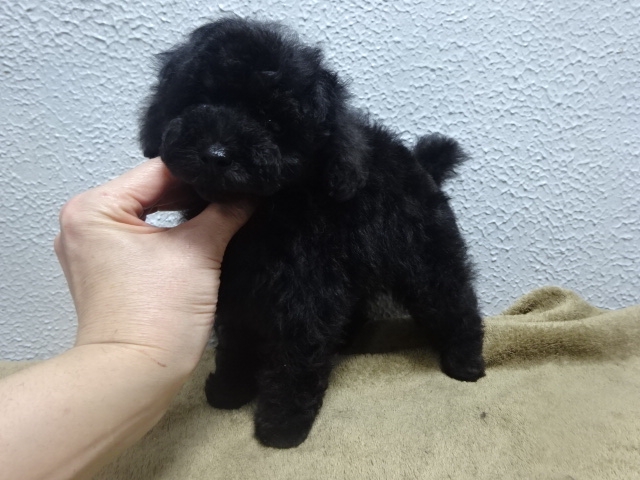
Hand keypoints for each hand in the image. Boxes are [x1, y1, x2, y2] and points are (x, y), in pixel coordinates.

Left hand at [54, 157, 253, 371]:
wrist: (136, 375)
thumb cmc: (158, 314)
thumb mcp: (199, 252)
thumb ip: (227, 212)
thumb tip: (251, 192)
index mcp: (95, 207)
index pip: (159, 171)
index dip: (203, 171)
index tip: (238, 174)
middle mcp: (84, 221)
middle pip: (151, 191)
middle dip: (195, 192)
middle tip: (236, 191)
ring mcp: (91, 247)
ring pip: (147, 213)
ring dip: (184, 212)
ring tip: (224, 208)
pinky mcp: (105, 268)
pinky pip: (141, 236)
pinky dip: (169, 232)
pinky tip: (202, 229)